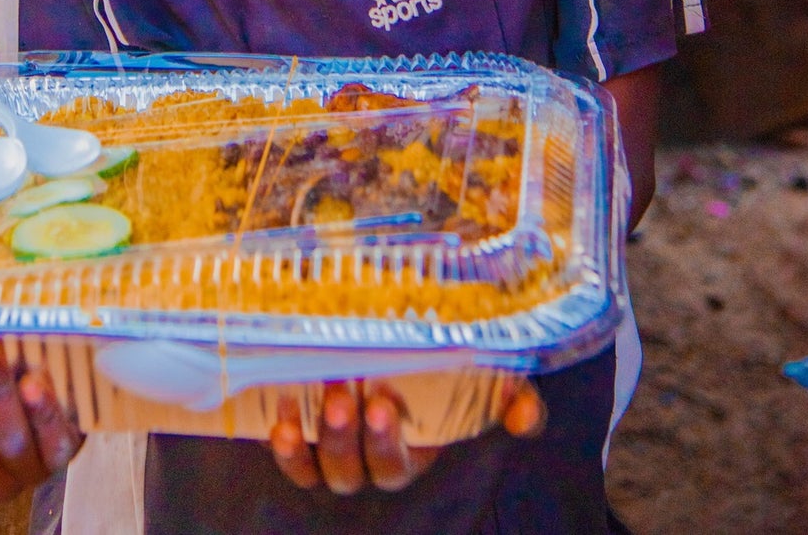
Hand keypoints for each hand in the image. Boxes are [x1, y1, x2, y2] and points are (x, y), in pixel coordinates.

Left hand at [268, 377, 544, 493]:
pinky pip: (296, 461)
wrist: (381, 337)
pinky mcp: (306, 440)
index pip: (397, 465)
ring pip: (327, 467)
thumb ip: (509, 397)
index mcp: (411, 449)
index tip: (384, 404)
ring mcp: (335, 451)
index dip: (387, 444)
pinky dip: (288, 450)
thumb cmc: (438, 361)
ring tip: (323, 398)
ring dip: (322, 438)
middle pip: (358, 470)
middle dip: (351, 439)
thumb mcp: (479, 376)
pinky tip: (282, 423)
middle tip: (347, 396)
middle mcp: (371, 458)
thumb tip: (525, 415)